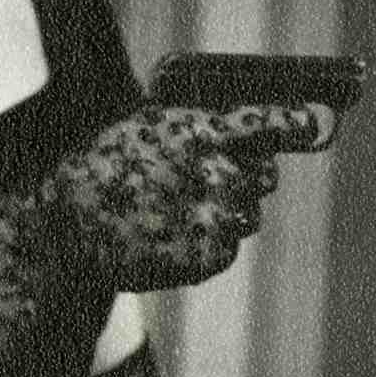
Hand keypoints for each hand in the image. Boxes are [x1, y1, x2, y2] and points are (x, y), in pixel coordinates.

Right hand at [45, 103, 325, 293]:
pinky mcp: (210, 255)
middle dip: (249, 176)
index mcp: (200, 130)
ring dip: (226, 212)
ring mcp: (216, 216)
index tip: (309, 126)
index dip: (295, 123)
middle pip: (267, 174)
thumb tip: (251, 135)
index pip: (270, 121)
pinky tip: (171, 237)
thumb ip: (199, 127)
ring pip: (249, 214)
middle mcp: (216, 170)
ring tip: (176, 213)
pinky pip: (228, 247)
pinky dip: (208, 243)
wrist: (66, 228)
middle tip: (213, 182)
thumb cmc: (100, 170)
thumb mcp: (145, 125)